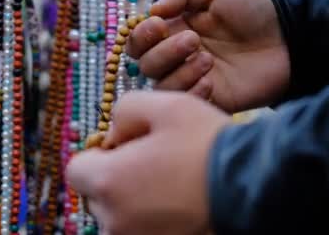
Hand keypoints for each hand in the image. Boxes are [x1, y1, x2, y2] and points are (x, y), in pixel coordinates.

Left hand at [67, 91, 229, 234]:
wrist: (250, 184)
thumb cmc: (206, 144)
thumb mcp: (162, 105)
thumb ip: (123, 112)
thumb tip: (115, 134)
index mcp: (108, 182)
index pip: (78, 169)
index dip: (99, 155)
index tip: (126, 148)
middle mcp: (114, 220)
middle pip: (98, 196)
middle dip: (116, 178)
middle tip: (153, 162)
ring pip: (120, 216)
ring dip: (133, 201)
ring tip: (170, 182)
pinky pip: (141, 229)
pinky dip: (152, 218)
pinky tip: (179, 201)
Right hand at [127, 0, 289, 111]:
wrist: (287, 35)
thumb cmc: (251, 7)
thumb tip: (152, 10)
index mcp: (173, 29)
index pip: (138, 40)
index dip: (141, 35)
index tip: (159, 24)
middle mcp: (176, 56)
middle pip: (145, 64)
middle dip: (164, 53)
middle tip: (194, 40)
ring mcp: (191, 79)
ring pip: (161, 86)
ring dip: (180, 73)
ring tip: (209, 60)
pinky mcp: (209, 99)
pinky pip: (185, 103)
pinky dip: (192, 92)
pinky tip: (212, 81)